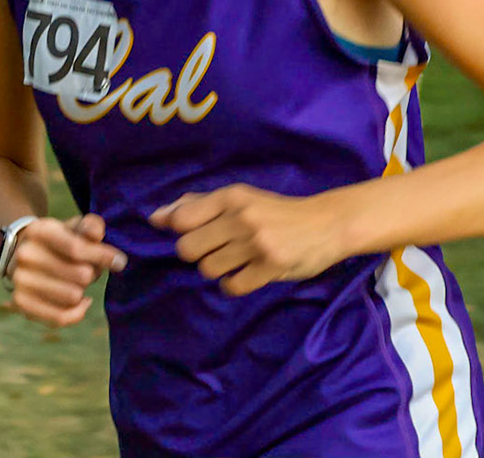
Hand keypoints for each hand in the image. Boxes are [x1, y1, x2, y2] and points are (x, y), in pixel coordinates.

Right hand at [6, 214, 128, 327]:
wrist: (25, 254)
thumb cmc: (60, 241)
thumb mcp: (74, 228)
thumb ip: (90, 226)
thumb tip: (96, 234)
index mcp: (38, 231)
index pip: (77, 249)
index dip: (103, 257)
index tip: (120, 261)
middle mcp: (24, 255)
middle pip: (80, 275)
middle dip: (92, 274)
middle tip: (88, 270)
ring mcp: (20, 280)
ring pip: (72, 296)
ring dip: (82, 292)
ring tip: (77, 283)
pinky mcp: (21, 303)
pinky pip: (60, 317)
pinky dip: (77, 312)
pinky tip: (81, 302)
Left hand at [149, 184, 348, 295]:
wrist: (327, 224)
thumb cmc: (275, 211)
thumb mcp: (239, 198)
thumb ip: (197, 205)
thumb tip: (156, 217)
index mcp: (230, 197)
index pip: (181, 220)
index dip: (181, 232)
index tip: (197, 233)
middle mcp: (241, 218)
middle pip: (187, 249)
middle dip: (197, 253)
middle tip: (218, 250)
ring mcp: (257, 244)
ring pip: (208, 269)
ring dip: (218, 269)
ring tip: (237, 261)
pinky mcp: (272, 267)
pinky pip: (232, 287)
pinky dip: (234, 284)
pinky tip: (247, 274)